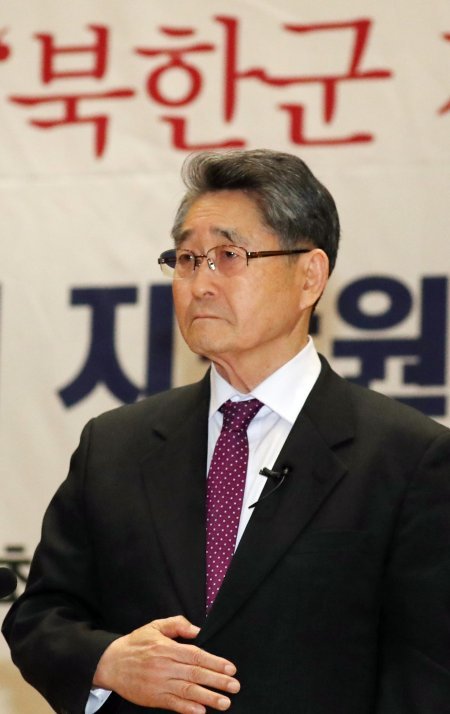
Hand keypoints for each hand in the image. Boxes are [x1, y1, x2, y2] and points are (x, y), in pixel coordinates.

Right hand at [93, 615, 239, 712]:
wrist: (111, 663)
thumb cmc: (136, 644)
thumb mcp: (155, 626)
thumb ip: (177, 624)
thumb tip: (197, 630)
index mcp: (167, 648)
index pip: (196, 656)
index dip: (215, 662)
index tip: (231, 668)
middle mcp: (165, 666)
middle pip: (196, 674)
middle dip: (218, 681)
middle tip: (234, 686)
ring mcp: (159, 683)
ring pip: (188, 691)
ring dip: (208, 697)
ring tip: (224, 702)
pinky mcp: (153, 697)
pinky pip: (173, 704)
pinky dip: (188, 709)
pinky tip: (200, 712)